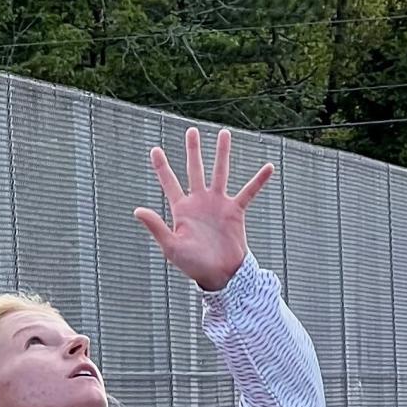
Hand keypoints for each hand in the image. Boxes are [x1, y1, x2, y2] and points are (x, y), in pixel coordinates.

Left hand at [134, 127, 273, 290]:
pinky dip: (259, 181)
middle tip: (191, 130)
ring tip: (224, 133)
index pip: (170, 182)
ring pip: (220, 172)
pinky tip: (269, 167)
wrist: (220, 275)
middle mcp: (200, 202)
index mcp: (182, 209)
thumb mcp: (171, 246)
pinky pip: (249, 192)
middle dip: (193, 150)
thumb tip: (137, 210)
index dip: (162, 167)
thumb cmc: (193, 265)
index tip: (155, 149)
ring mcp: (218, 204)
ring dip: (222, 153)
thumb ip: (156, 227)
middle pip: (195, 170)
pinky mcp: (236, 211)